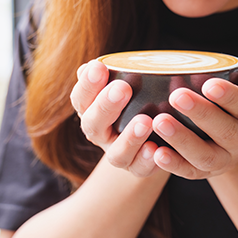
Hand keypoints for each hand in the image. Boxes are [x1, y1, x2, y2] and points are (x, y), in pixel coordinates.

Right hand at [70, 60, 160, 176]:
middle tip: (122, 88)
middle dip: (106, 106)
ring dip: (129, 138)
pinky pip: (140, 170)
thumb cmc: (135, 100)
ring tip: (145, 121)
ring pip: (116, 154)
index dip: (87, 85)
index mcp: (91, 112)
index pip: (80, 99)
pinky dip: (147, 160)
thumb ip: (111, 76)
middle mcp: (100, 135)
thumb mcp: (123, 85)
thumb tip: (89, 66)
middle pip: (93, 125)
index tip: (98, 66)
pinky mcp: (138, 169)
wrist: (154, 135)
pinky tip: (156, 149)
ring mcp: (118, 155)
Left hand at [151, 69, 237, 178]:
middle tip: (177, 96)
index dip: (231, 97)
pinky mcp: (205, 173)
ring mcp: (226, 161)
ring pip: (206, 156)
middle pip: (227, 133)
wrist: (229, 132)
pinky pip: (189, 172)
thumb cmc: (235, 98)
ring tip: (160, 121)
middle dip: (202, 114)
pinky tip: (157, 152)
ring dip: (182, 140)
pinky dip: (173, 164)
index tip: (208, 84)